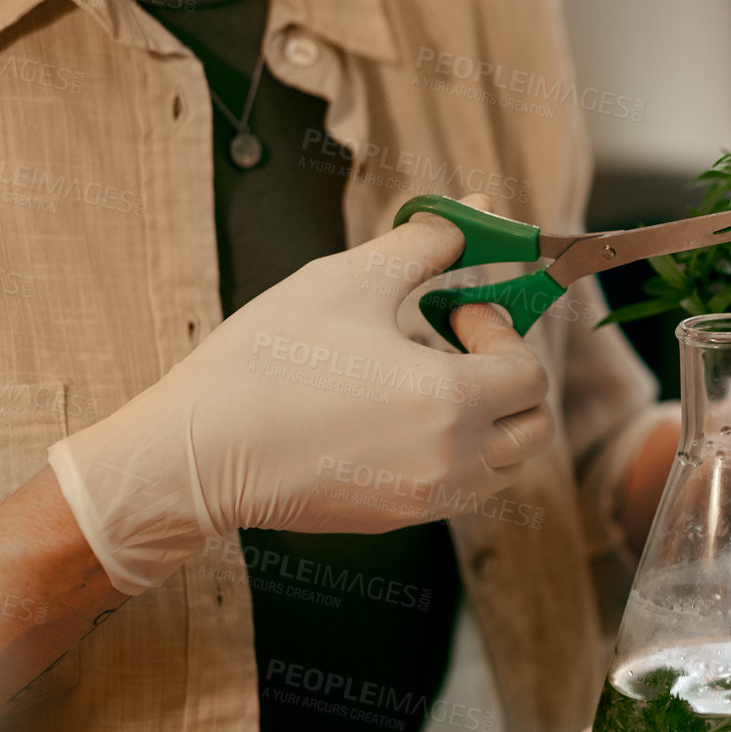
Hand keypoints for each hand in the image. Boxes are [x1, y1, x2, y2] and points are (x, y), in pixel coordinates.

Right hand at [47, 194, 553, 594]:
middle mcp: (451, 462)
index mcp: (449, 403)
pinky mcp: (397, 519)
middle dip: (511, 378)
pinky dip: (457, 451)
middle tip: (456, 343)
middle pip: (534, 427)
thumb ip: (424, 245)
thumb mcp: (347, 282)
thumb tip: (475, 212)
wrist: (194, 454)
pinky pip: (461, 488)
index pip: (530, 376)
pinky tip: (399, 415)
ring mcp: (426, 500)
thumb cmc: (266, 363)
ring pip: (503, 463)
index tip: (456, 310)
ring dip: (489, 418)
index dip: (502, 332)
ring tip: (428, 378)